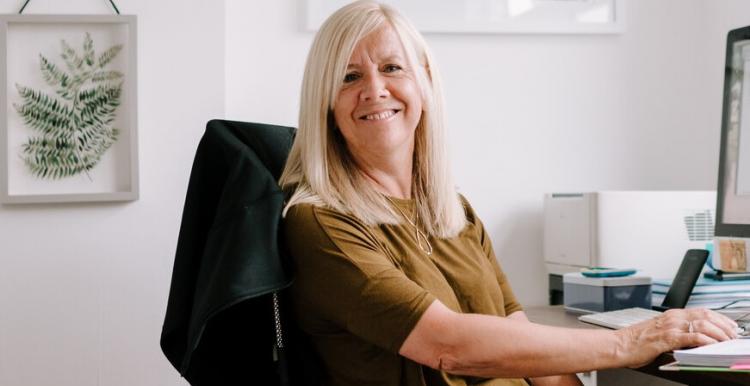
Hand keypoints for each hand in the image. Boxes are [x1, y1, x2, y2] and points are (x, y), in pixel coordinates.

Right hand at [616, 308, 738, 367]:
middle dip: (724, 325)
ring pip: (703, 324)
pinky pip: (692, 337)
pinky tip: (712, 345)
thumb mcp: (658, 331)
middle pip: (706, 315)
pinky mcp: (667, 338)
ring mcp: (669, 327)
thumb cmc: (634, 341)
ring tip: (726, 341)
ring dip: (719, 333)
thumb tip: (693, 337)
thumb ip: (675, 331)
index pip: (701, 311)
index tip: (730, 325)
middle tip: (733, 334)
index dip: (720, 318)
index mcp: (670, 315)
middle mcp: (672, 318)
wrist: (618, 345)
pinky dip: (706, 340)